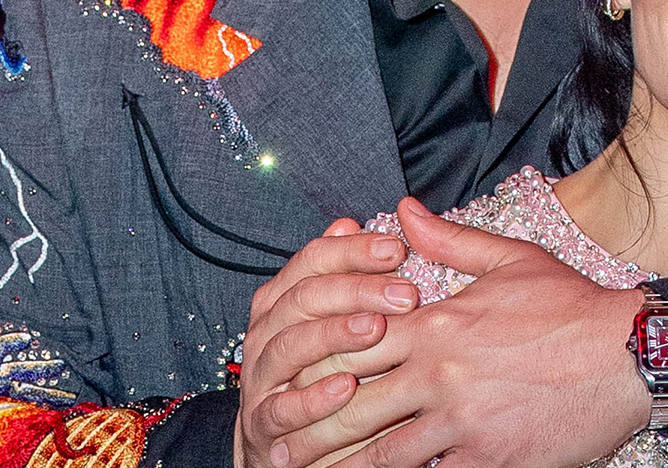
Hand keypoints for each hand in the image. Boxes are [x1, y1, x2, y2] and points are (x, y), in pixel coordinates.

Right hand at [236, 218, 420, 467]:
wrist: (284, 446)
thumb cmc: (320, 372)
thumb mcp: (330, 321)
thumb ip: (339, 274)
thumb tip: (348, 222)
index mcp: (282, 301)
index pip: (311, 261)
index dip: (352, 251)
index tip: (397, 249)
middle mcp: (267, 333)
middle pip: (304, 298)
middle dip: (355, 290)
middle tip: (405, 293)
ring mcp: (261, 378)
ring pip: (289, 346)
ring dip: (334, 335)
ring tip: (376, 329)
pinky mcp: (262, 424)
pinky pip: (281, 408)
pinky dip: (312, 398)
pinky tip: (346, 388)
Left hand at [271, 198, 649, 467]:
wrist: (630, 354)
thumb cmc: (573, 307)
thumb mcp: (510, 260)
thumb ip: (448, 240)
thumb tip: (401, 212)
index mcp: (437, 324)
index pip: (354, 346)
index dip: (313, 369)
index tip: (283, 385)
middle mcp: (440, 375)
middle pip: (354, 408)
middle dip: (311, 432)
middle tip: (277, 448)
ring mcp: (463, 421)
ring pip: (384, 454)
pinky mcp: (490, 458)